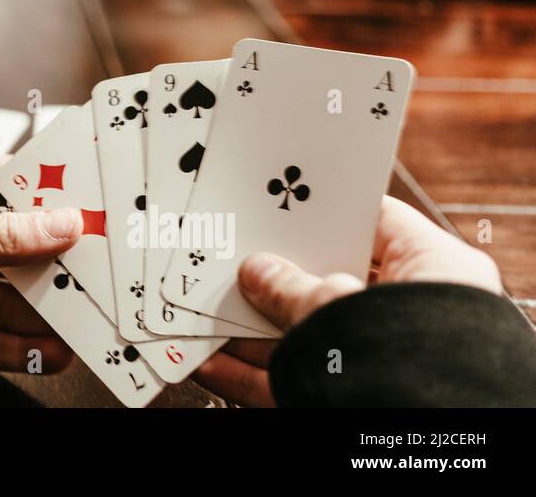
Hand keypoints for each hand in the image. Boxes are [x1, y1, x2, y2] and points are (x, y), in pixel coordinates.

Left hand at [0, 157, 82, 370]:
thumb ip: (2, 234)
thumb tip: (67, 223)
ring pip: (8, 298)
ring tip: (87, 319)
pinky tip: (55, 349)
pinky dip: (23, 347)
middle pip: (15, 248)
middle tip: (104, 270)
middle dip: (57, 260)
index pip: (8, 185)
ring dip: (47, 310)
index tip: (96, 202)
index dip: (52, 194)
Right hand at [194, 196, 501, 406]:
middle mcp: (413, 316)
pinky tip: (214, 364)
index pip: (375, 223)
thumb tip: (257, 273)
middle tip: (237, 258)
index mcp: (433, 272)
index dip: (325, 210)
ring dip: (253, 329)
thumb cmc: (408, 363)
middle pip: (330, 281)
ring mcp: (383, 360)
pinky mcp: (355, 398)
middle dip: (278, 275)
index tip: (281, 200)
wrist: (421, 442)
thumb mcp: (337, 306)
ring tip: (208, 313)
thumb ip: (291, 287)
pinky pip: (297, 379)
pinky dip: (253, 374)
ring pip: (306, 336)